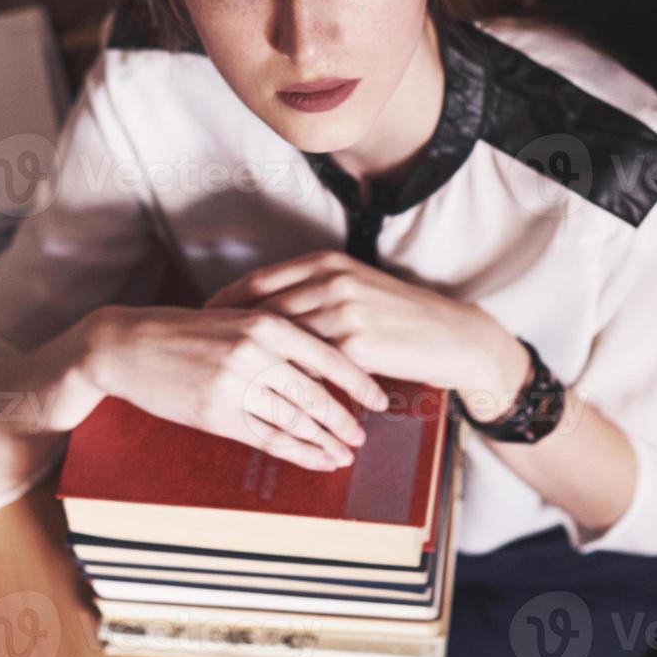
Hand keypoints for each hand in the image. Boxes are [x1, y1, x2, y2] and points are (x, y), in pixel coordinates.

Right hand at [68, 305, 390, 471]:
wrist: (127, 346)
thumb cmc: (182, 331)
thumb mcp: (233, 319)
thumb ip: (274, 336)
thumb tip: (319, 364)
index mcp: (265, 323)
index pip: (326, 356)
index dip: (357, 381)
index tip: (379, 398)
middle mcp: (255, 353)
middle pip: (315, 393)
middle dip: (345, 418)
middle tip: (365, 435)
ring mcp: (236, 386)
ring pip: (295, 420)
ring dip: (325, 441)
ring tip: (346, 454)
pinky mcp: (217, 414)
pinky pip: (267, 439)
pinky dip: (298, 453)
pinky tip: (316, 460)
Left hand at [204, 250, 530, 405]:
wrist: (452, 336)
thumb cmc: (401, 317)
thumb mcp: (355, 288)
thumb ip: (313, 292)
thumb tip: (266, 309)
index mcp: (327, 262)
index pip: (260, 281)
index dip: (226, 301)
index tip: (204, 318)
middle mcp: (332, 280)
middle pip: (262, 308)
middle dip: (229, 331)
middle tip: (205, 351)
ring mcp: (343, 311)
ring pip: (281, 338)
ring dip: (252, 359)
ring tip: (226, 376)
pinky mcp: (356, 344)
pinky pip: (308, 365)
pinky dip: (285, 379)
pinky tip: (267, 394)